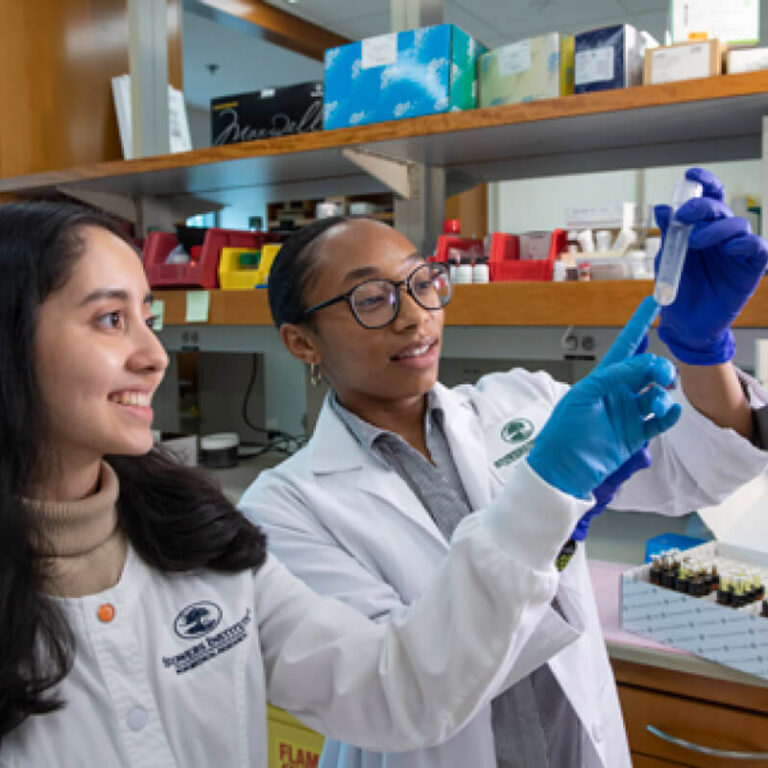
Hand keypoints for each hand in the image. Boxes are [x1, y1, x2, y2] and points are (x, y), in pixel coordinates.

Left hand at [569, 317, 653, 539]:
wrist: (562, 470)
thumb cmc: (563, 432)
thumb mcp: (583, 397)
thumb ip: (612, 377)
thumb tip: (641, 360)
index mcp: (601, 379)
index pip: (625, 347)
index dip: (639, 325)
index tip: (654, 303)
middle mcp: (617, 393)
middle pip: (647, 371)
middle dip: (658, 367)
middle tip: (660, 373)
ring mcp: (628, 414)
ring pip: (657, 394)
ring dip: (662, 394)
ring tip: (656, 403)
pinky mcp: (635, 435)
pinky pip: (660, 421)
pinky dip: (669, 415)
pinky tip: (669, 412)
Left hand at [654, 167, 767, 364]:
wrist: (686, 322)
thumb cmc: (678, 287)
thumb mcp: (668, 257)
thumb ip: (669, 233)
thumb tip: (661, 208)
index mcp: (701, 227)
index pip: (708, 197)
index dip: (704, 182)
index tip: (690, 175)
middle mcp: (721, 234)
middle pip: (720, 208)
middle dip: (702, 206)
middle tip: (683, 216)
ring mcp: (737, 250)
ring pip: (738, 225)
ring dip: (716, 229)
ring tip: (695, 243)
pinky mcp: (750, 268)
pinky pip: (757, 248)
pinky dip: (744, 244)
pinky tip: (728, 249)